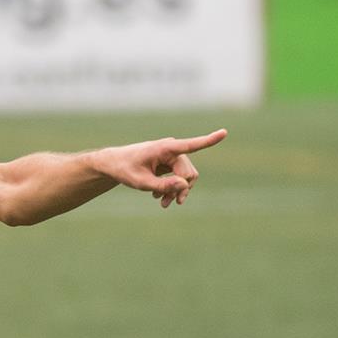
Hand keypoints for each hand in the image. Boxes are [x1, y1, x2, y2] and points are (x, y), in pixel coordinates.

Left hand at [97, 129, 226, 207]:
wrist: (113, 164)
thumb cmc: (124, 169)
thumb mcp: (141, 182)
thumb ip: (162, 185)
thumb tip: (185, 185)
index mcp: (165, 148)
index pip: (190, 145)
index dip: (209, 140)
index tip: (224, 132)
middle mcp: (172, 149)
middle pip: (189, 173)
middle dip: (181, 190)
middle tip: (167, 204)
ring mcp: (172, 156)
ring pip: (186, 177)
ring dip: (177, 191)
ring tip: (162, 203)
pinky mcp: (170, 163)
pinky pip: (180, 177)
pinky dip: (173, 188)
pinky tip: (160, 197)